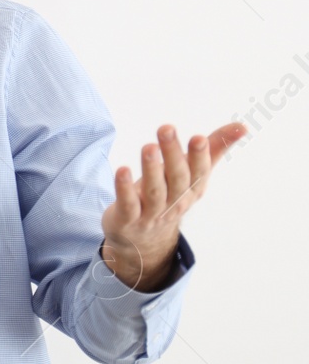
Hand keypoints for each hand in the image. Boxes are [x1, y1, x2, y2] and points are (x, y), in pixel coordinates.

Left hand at [100, 121, 246, 289]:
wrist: (143, 237)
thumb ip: (213, 148)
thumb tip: (242, 126)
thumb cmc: (170, 194)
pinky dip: (125, 189)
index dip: (200, 156)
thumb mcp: (191, 173)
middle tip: (166, 128)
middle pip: (177, 178)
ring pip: (155, 191)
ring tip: (148, 147)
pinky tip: (122, 171)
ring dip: (151, 169)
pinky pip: (128, 204)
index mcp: (193, 189)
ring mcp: (152, 213)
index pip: (199, 172)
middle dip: (173, 153)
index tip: (199, 137)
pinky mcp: (128, 219)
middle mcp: (176, 202)